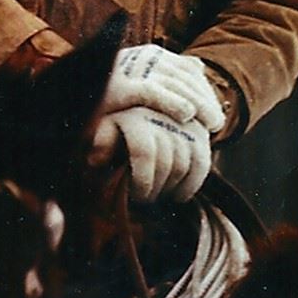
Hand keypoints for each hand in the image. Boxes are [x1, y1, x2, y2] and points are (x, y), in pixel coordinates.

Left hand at [89, 106, 210, 202]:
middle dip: (156, 188)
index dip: (142, 180)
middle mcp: (162, 116)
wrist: (143, 97)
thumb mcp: (105, 126)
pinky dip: (192, 184)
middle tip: (147, 200)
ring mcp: (184, 123)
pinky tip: (179, 196)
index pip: (145, 152)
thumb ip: (101, 141)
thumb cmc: (119, 120)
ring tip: (159, 196)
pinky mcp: (200, 132)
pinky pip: (202, 163)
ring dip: (172, 188)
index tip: (137, 196)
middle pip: (166, 163)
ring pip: (184, 165)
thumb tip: (96, 161)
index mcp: (136, 114)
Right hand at [100, 45, 223, 131]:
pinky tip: (187, 115)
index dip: (205, 91)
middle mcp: (142, 57)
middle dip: (204, 100)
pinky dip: (171, 102)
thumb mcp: (141, 78)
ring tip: (208, 125)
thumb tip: (198, 65)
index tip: (216, 114)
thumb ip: (167, 72)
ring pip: (172, 84)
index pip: (187, 70)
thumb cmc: (109, 92)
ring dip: (196, 104)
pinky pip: (151, 92)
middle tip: (217, 124)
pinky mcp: (118, 86)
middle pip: (183, 77)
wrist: (68, 95)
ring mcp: (130, 69)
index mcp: (150, 54)